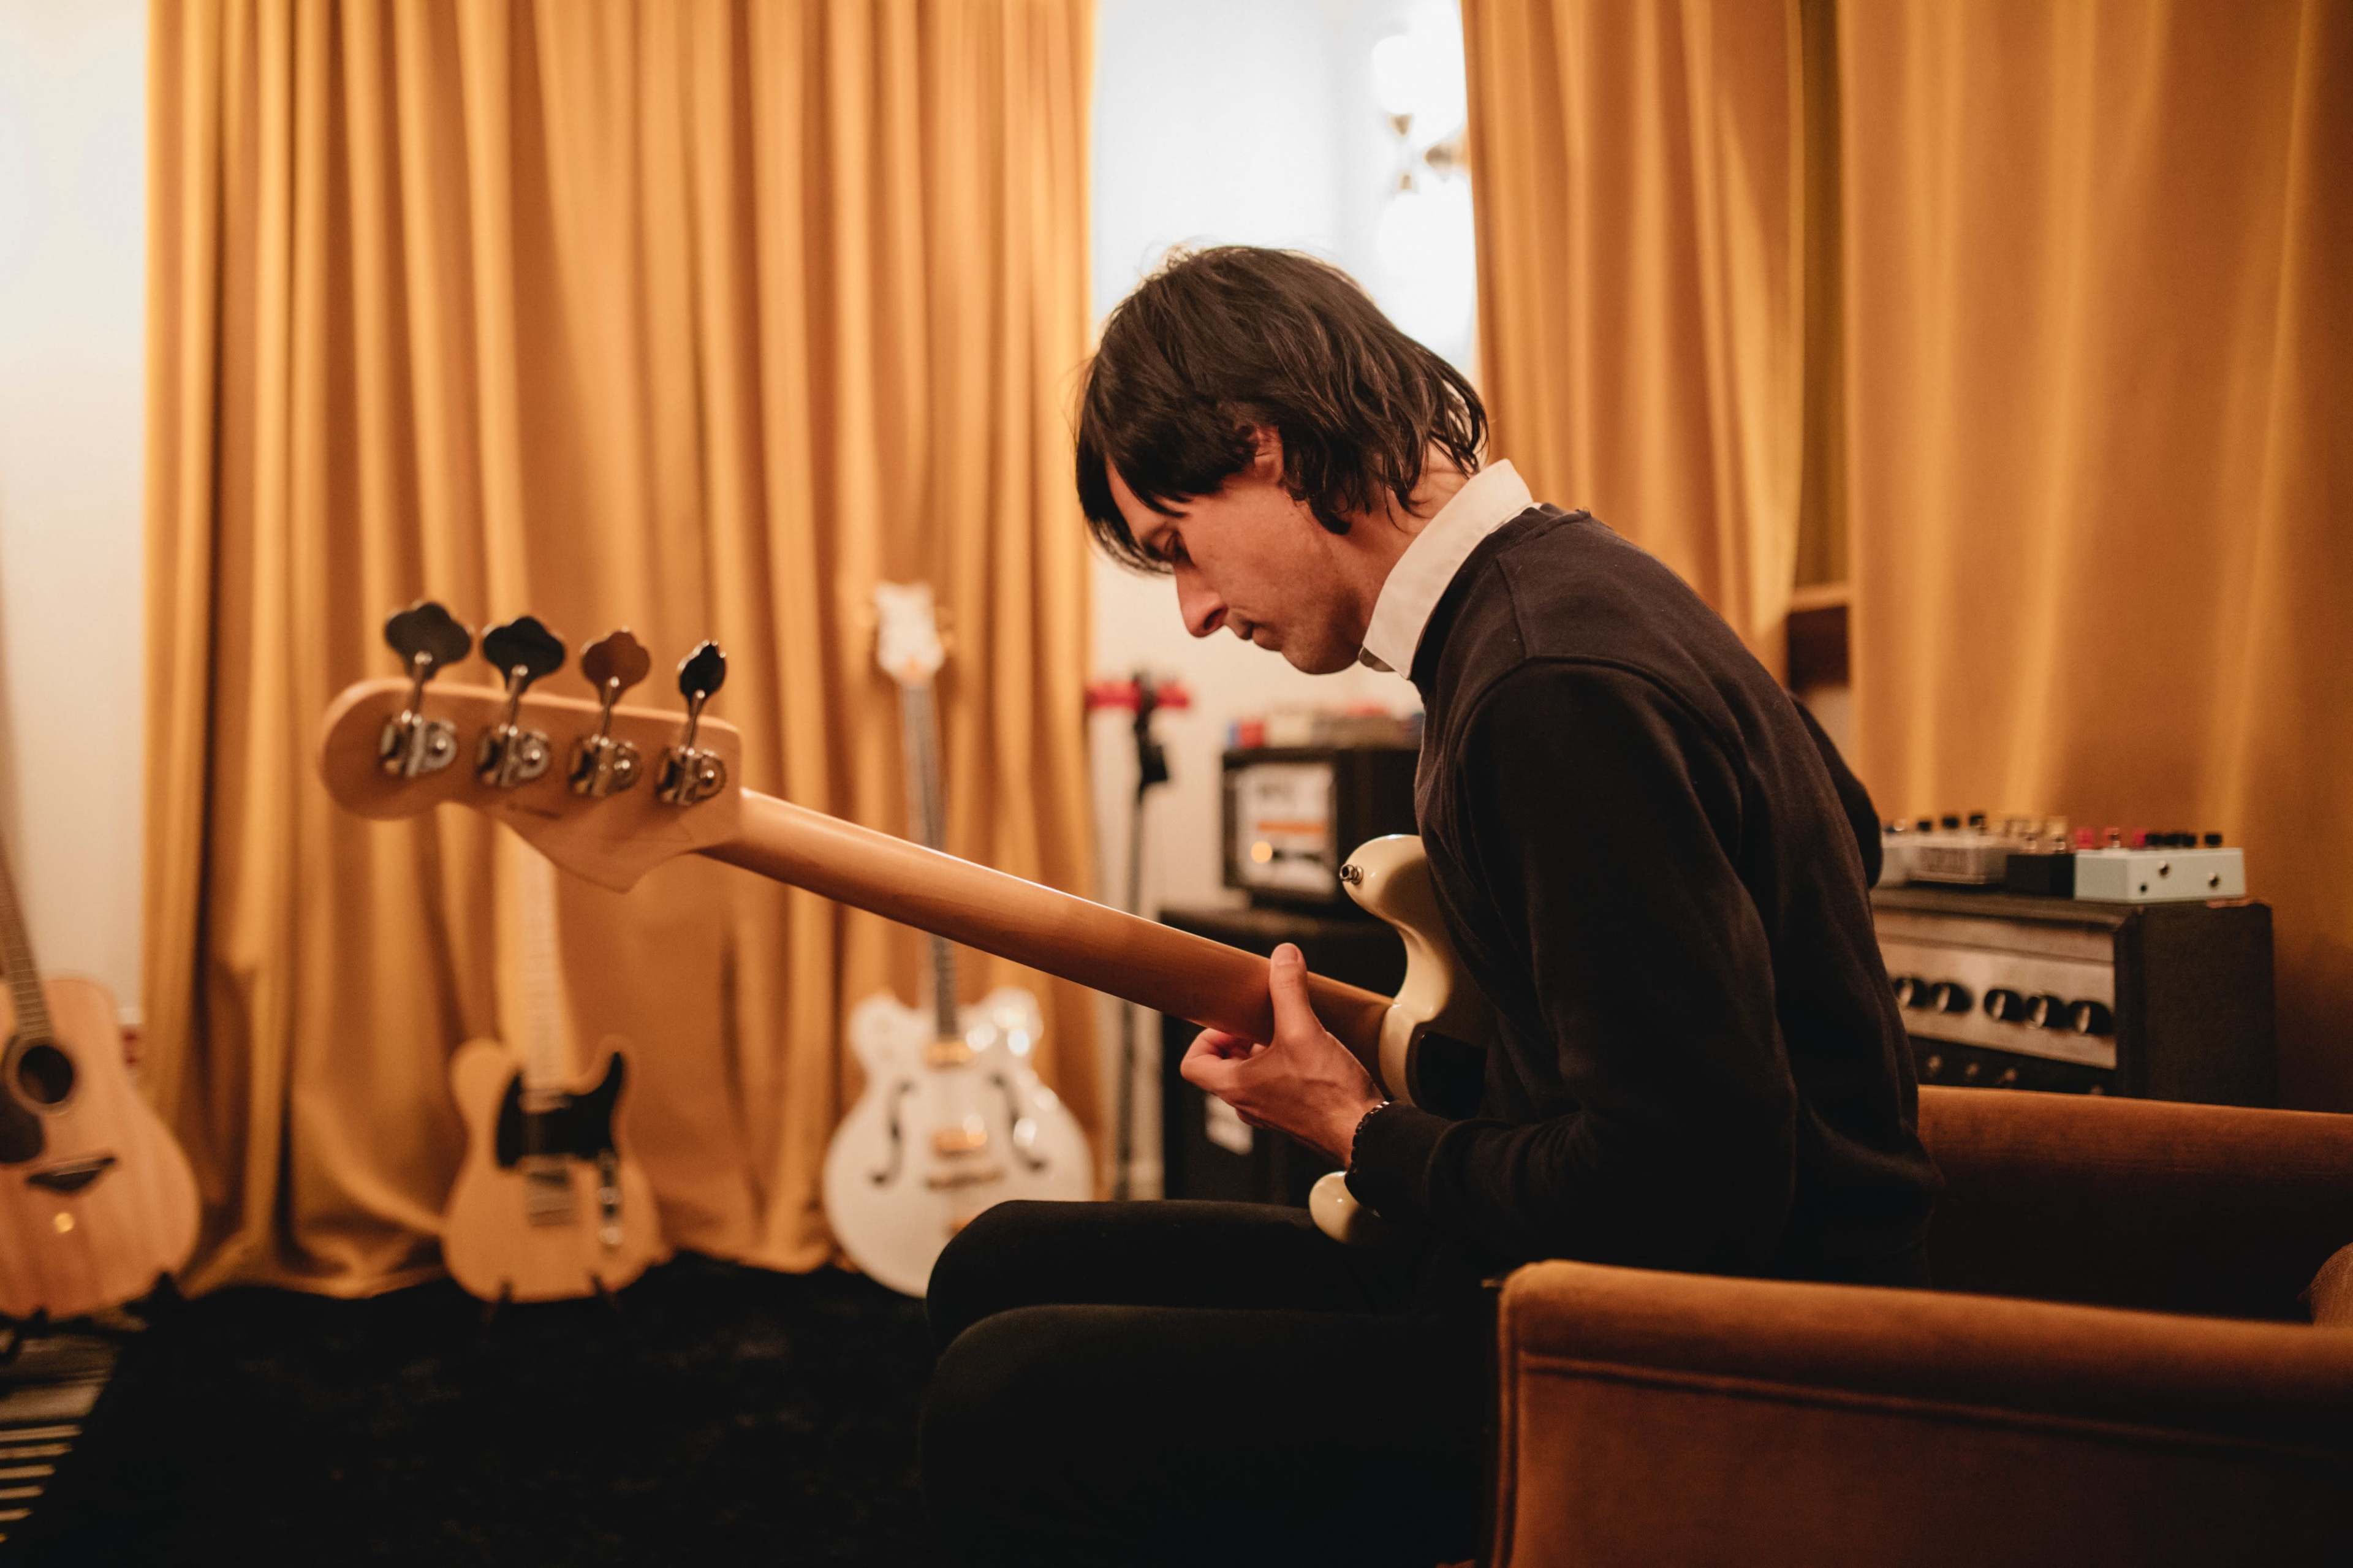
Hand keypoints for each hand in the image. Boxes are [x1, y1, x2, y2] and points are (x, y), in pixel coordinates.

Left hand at [1181, 943, 1385, 1164]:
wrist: (1364, 1132)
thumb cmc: (1330, 1095)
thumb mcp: (1304, 1031)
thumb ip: (1288, 989)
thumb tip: (1283, 957)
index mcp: (1236, 1087)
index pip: (1192, 1065)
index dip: (1205, 1038)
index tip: (1230, 1022)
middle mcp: (1248, 1104)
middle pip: (1223, 1066)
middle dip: (1239, 1037)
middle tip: (1261, 1019)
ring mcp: (1270, 1112)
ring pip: (1250, 1075)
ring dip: (1262, 1051)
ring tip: (1288, 1031)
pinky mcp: (1294, 1115)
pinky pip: (1274, 1085)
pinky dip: (1283, 1065)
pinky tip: (1310, 1051)